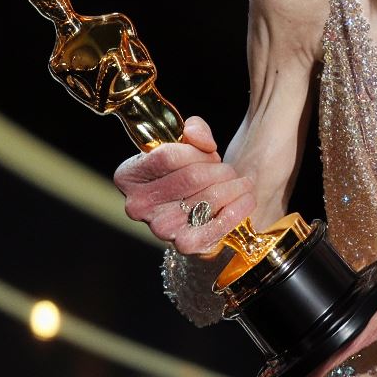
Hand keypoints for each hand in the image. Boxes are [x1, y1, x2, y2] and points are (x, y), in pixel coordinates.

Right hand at [113, 116, 256, 253]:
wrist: (197, 212)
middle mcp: (138, 205)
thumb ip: (195, 130)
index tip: (211, 155)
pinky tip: (247, 199)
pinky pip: (219, 222)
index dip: (197, 152)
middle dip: (220, 170)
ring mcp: (160, 228)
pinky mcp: (185, 245)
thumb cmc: (189, 173)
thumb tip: (204, 143)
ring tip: (242, 183)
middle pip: (192, 177)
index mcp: (129, 176)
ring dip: (234, 186)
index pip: (168, 156)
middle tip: (231, 171)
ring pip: (209, 196)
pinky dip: (239, 208)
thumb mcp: (187, 143)